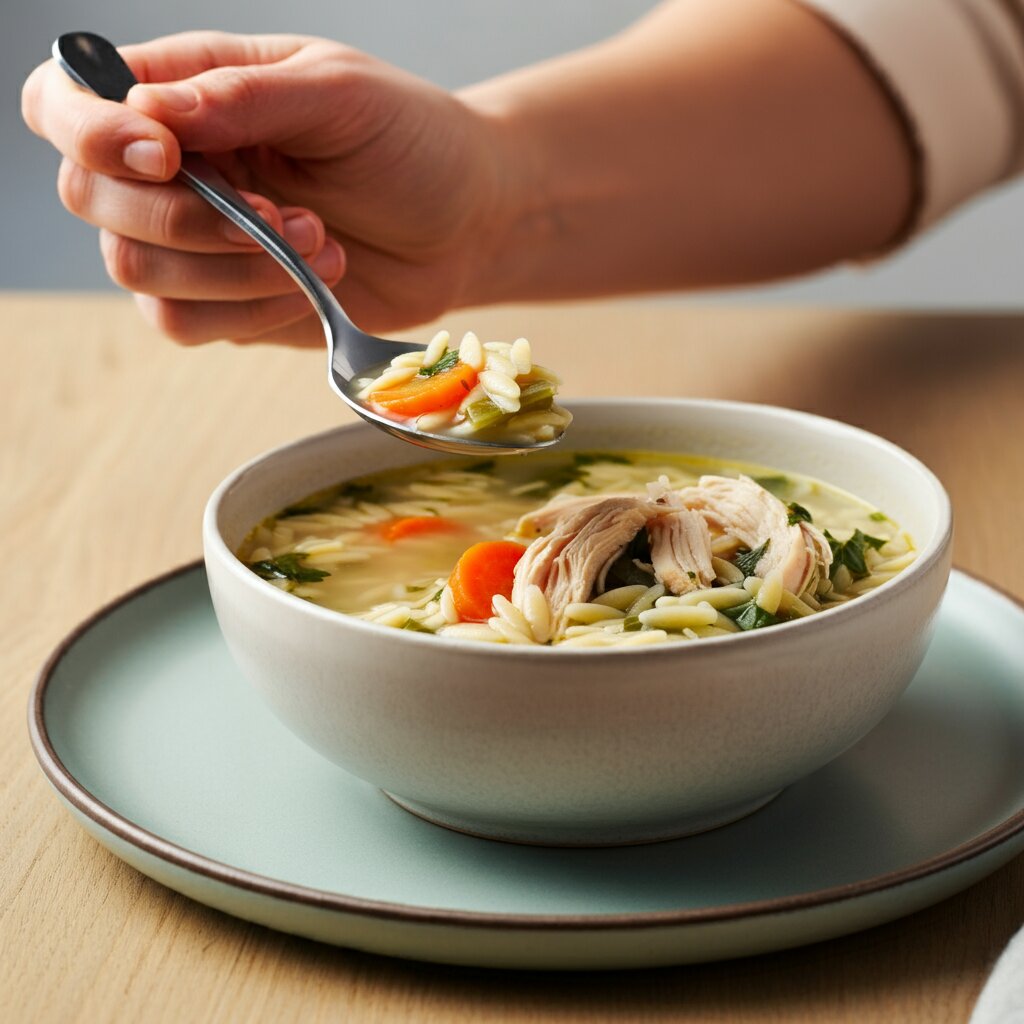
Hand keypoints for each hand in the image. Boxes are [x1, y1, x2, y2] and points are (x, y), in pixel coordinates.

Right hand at [21, 32, 511, 344]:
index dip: (90, 132)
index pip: (67, 100)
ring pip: (138, 271)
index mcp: (185, 91)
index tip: (167, 156)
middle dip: (191, 220)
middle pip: (92, 199)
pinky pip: (187, 322)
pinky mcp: (226, 304)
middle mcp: (175, 168)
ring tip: (323, 247)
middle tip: (284, 216)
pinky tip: (311, 284)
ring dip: (235, 270)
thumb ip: (242, 97)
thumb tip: (148, 112)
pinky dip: (249, 309)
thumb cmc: (410, 141)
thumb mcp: (338, 94)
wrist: (466, 224)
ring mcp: (195, 241)